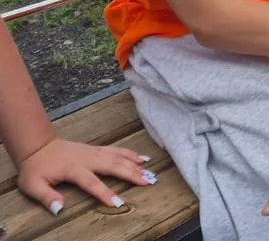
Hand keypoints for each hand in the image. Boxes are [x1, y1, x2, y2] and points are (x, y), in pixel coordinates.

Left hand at [17, 138, 153, 214]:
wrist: (38, 145)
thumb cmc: (35, 168)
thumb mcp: (32, 185)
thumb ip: (46, 197)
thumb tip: (59, 209)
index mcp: (74, 169)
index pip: (92, 182)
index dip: (105, 193)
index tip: (119, 203)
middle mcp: (88, 159)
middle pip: (113, 166)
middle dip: (131, 174)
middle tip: (148, 182)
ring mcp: (94, 152)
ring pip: (118, 157)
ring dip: (135, 164)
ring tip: (150, 171)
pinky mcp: (97, 149)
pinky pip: (117, 150)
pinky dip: (131, 154)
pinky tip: (142, 158)